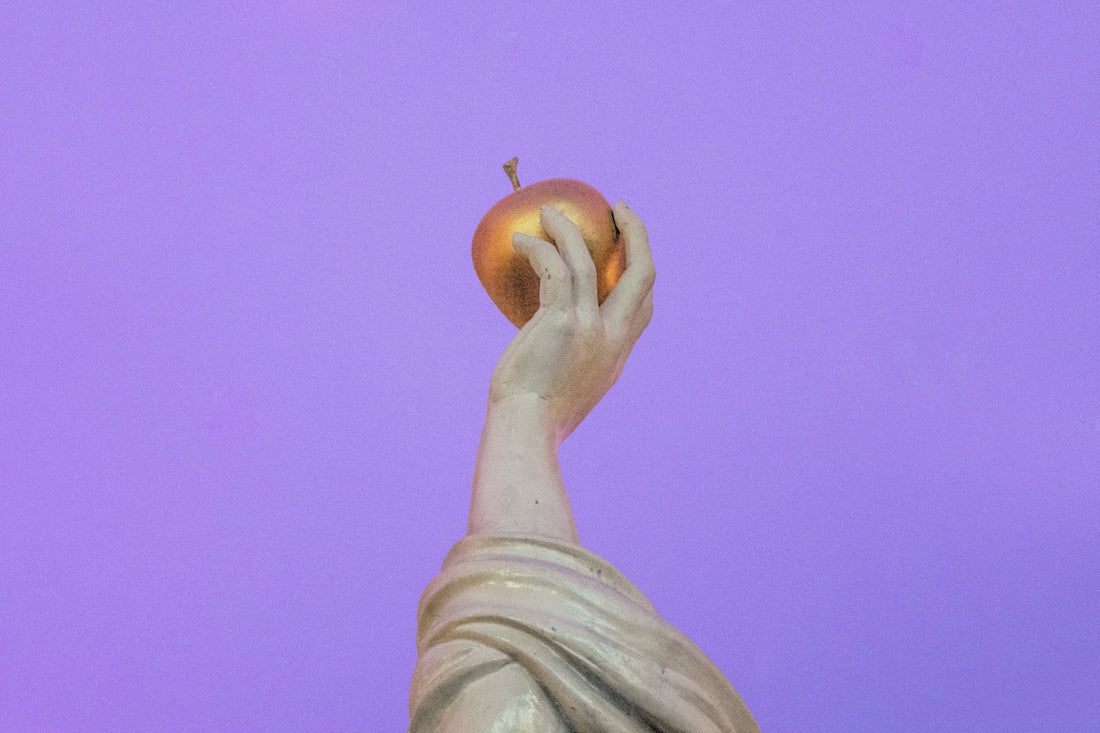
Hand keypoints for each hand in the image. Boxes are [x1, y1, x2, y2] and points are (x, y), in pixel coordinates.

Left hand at [488, 201, 654, 442]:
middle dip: (637, 233)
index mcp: (617, 354)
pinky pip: (552, 268)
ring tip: (548, 211)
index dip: (641, 270)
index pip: (644, 305)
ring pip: (588, 261)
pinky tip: (518, 240)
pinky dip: (538, 248)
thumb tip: (547, 347)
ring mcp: (590, 328)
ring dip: (569, 229)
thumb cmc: (534, 418)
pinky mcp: (561, 321)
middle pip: (642, 272)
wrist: (526, 432)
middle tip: (619, 207)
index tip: (629, 246)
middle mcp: (613, 338)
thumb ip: (571, 365)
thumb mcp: (568, 390)